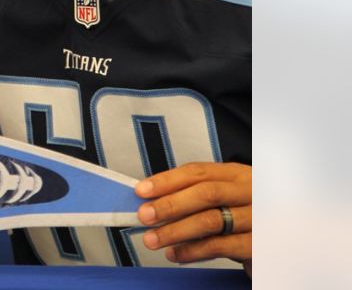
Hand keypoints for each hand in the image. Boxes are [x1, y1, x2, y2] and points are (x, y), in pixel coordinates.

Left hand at [136, 162, 250, 269]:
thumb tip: (152, 202)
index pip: (198, 172)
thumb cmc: (247, 220)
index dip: (167, 180)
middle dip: (170, 204)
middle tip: (144, 215)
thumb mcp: (225, 201)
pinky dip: (193, 250)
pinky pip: (220, 246)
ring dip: (175, 230)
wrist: (284, 245)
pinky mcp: (260, 244)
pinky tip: (176, 253)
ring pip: (211, 220)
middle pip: (205, 193)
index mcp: (238, 175)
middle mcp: (251, 191)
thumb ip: (195, 198)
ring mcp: (259, 217)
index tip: (141, 190)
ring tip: (152, 239)